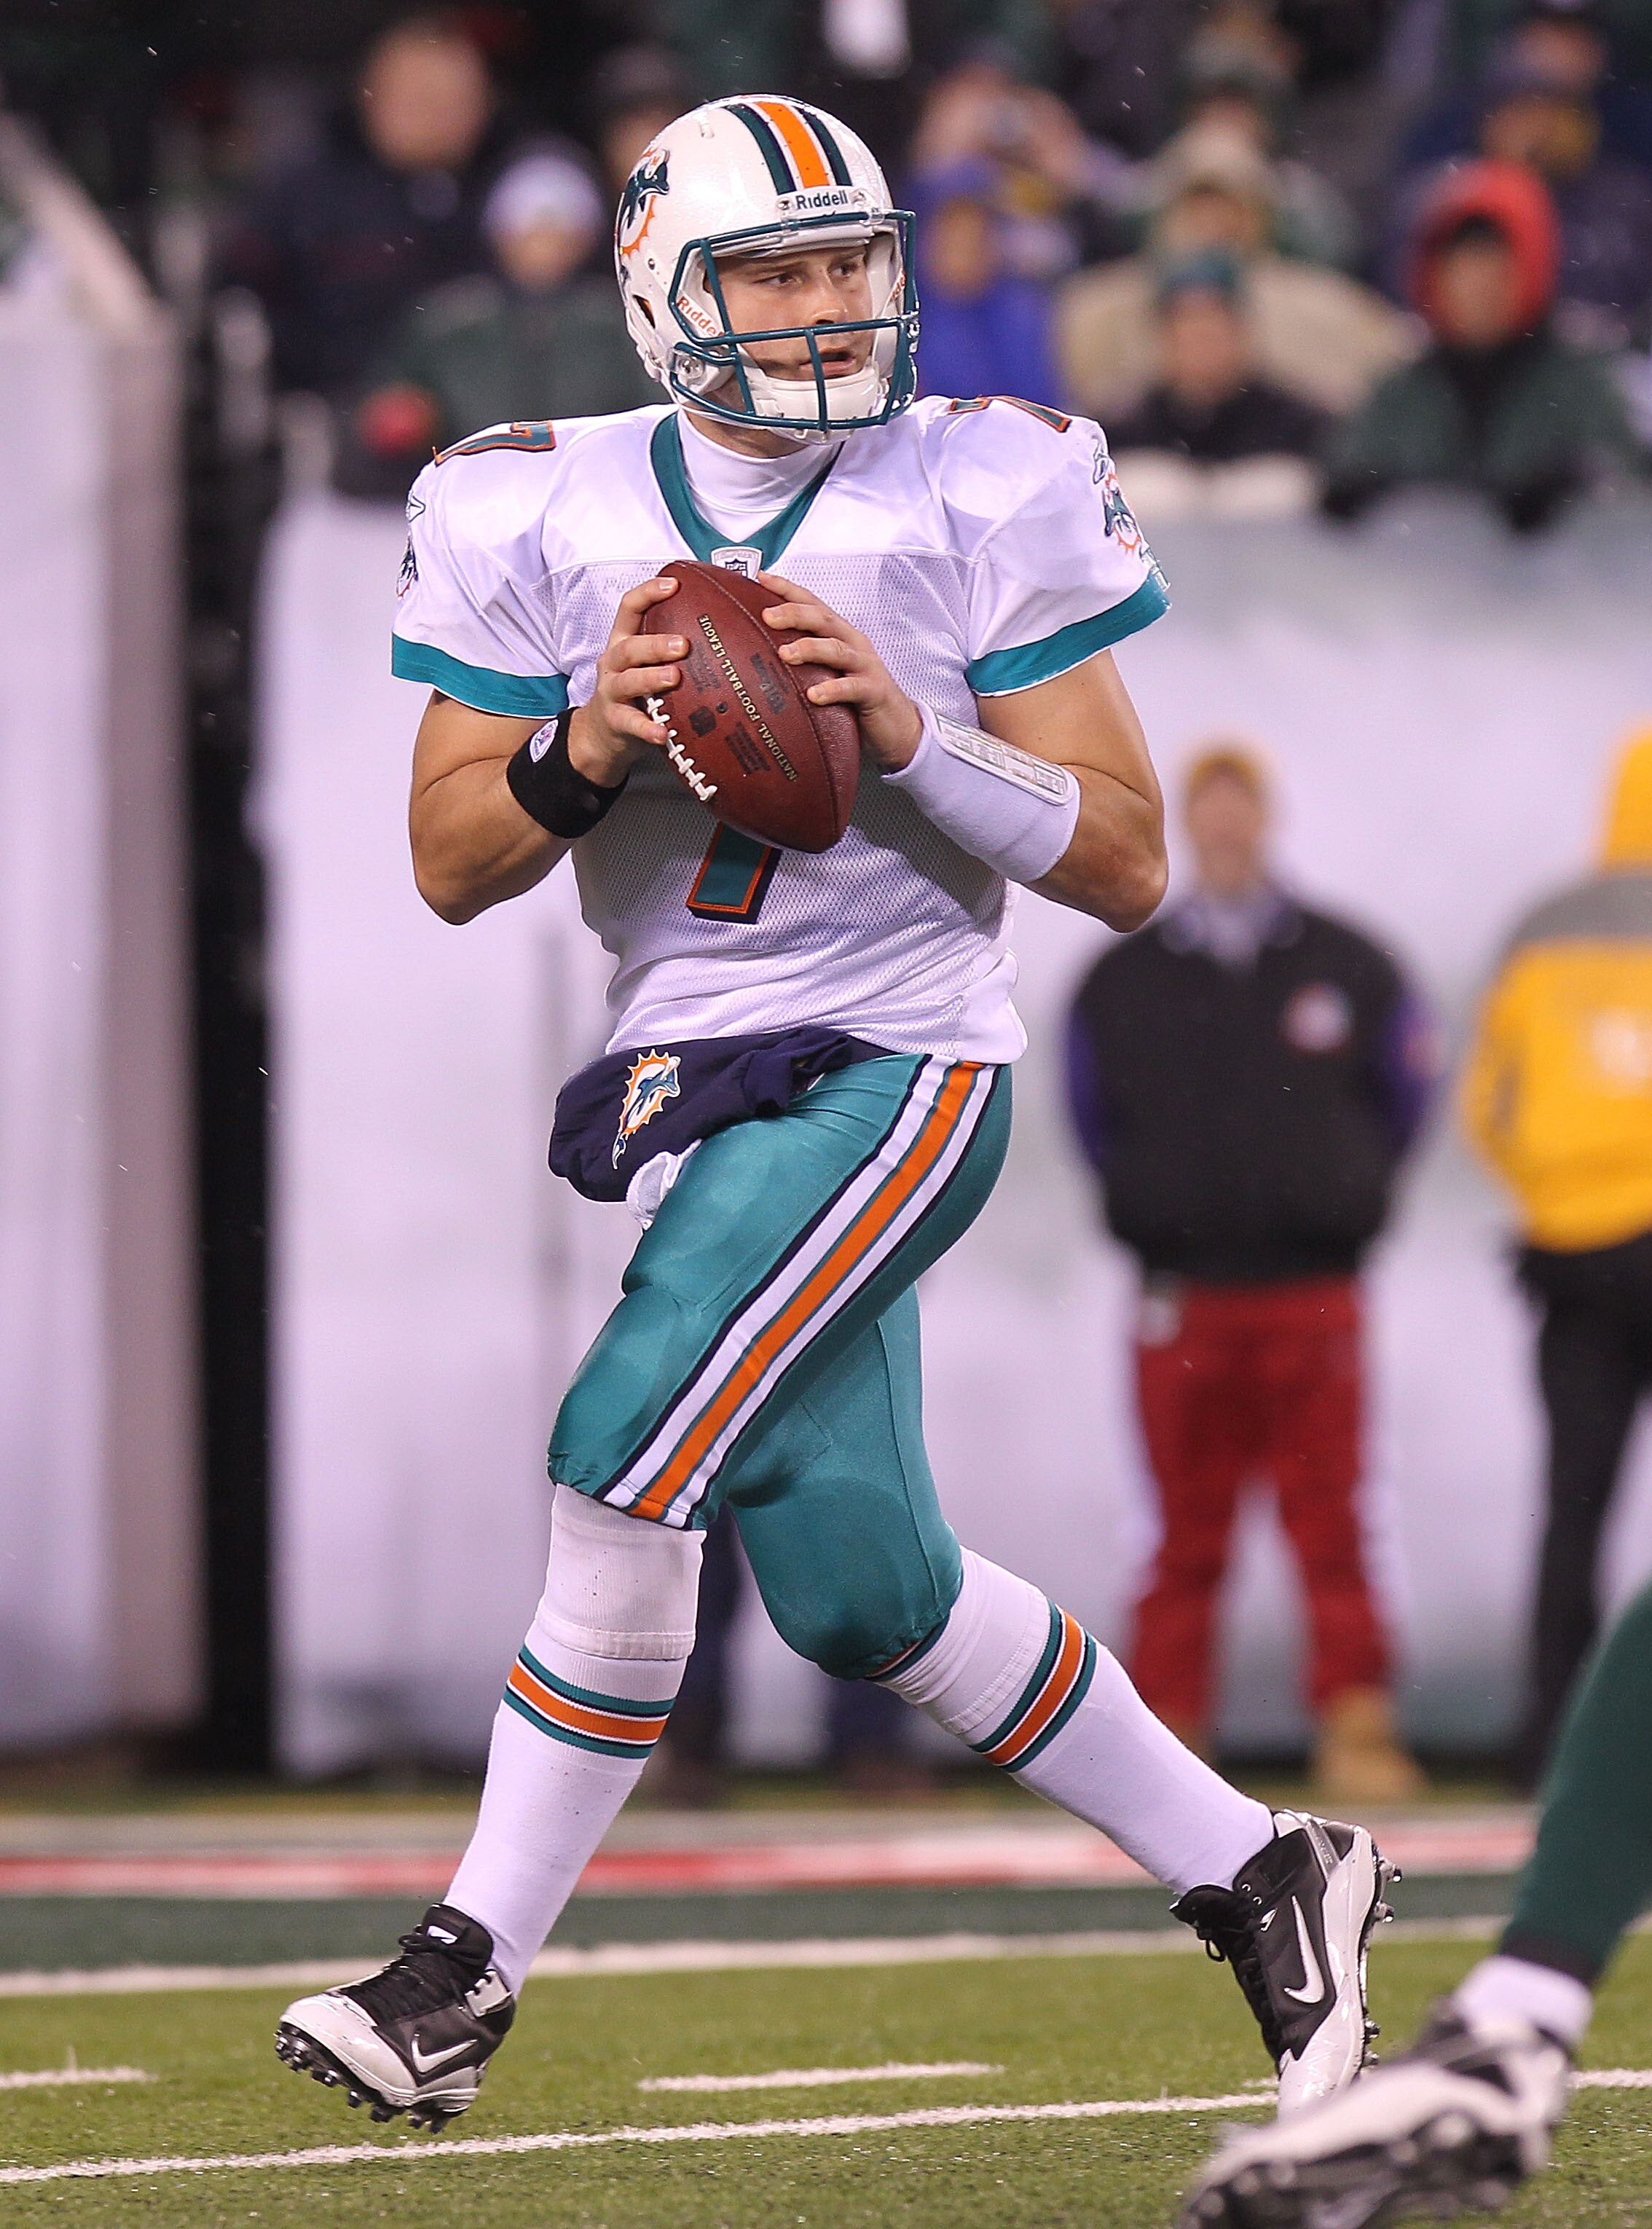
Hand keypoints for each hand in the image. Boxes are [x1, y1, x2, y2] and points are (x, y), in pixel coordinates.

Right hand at [567, 576, 684, 785]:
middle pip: (629, 646)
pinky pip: (631, 723)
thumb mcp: (645, 662)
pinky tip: (663, 733)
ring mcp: (611, 691)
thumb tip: (725, 626)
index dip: (648, 593)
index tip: (675, 584)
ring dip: (651, 678)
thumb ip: (671, 646)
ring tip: (674, 677)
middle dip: (656, 643)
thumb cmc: (637, 691)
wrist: (603, 732)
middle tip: (684, 644)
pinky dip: (647, 729)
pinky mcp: (615, 720)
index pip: (629, 607)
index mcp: (623, 640)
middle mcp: (614, 661)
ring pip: (628, 680)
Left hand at [757, 572, 923, 771]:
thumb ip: (801, 663)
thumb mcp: (826, 673)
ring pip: (836, 649)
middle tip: (768, 616)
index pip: (812, 604)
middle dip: (794, 614)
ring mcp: (865, 666)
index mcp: (838, 634)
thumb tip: (756, 661)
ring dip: (809, 648)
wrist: (896, 727)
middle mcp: (852, 643)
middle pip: (822, 619)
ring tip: (785, 654)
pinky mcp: (874, 691)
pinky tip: (814, 695)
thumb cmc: (854, 699)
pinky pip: (852, 688)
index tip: (761, 578)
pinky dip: (833, 689)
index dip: (788, 588)